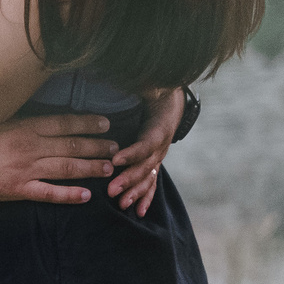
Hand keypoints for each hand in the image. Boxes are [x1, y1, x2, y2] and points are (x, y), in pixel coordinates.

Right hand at [0, 113, 117, 203]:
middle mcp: (31, 147)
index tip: (105, 124)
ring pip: (67, 168)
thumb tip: (20, 104)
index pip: (64, 123)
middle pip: (72, 145)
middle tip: (115, 148)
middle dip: (97, 146)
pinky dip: (70, 195)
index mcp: (24, 127)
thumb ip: (10, 113)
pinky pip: (50, 193)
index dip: (87, 123)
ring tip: (108, 169)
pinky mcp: (18, 190)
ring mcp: (26, 169)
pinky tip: (86, 196)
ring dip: (90, 168)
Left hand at [108, 88, 182, 215]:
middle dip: (128, 179)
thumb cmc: (155, 92)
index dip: (132, 152)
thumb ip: (139, 82)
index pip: (146, 143)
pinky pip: (151, 184)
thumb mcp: (149, 85)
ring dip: (134, 192)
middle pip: (145, 165)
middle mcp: (161, 145)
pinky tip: (139, 212)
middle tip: (111, 190)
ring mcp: (160, 156)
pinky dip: (146, 198)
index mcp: (159, 127)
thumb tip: (111, 70)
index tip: (116, 159)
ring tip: (121, 204)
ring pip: (148, 178)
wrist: (172, 100)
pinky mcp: (155, 163)